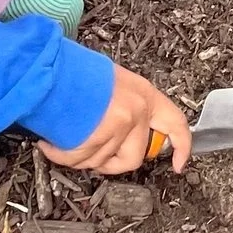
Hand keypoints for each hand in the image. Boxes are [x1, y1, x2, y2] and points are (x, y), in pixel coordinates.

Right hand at [38, 65, 191, 174]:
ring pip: (104, 161)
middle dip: (111, 163)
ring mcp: (119, 124)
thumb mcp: (114, 83)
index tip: (179, 164)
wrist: (50, 68)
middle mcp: (137, 110)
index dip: (182, 146)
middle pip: (134, 157)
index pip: (176, 123)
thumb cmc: (75, 72)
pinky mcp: (98, 136)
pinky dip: (63, 156)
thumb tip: (129, 132)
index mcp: (144, 94)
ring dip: (82, 157)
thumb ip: (128, 106)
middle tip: (92, 152)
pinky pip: (81, 161)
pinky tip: (53, 143)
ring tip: (67, 138)